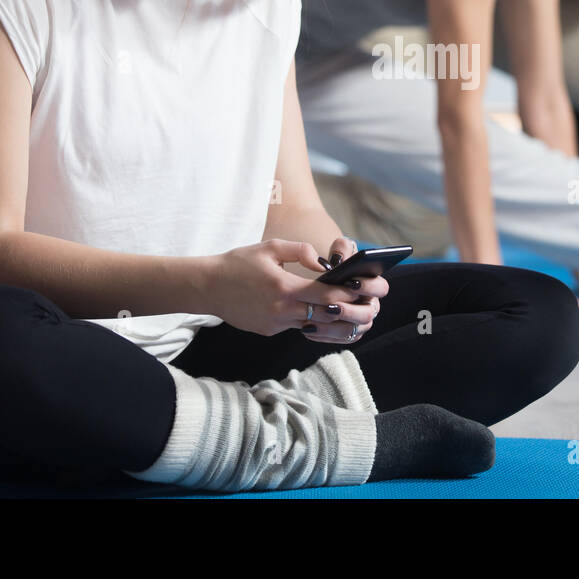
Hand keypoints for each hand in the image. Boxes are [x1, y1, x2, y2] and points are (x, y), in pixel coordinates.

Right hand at [205, 239, 386, 342]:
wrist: (206, 287)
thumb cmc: (238, 263)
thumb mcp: (269, 247)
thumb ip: (300, 251)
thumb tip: (323, 263)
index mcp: (283, 288)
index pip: (326, 296)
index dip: (350, 294)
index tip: (368, 291)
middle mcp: (281, 310)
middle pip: (326, 316)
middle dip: (352, 313)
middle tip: (371, 308)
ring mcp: (275, 324)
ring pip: (315, 327)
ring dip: (338, 325)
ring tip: (358, 319)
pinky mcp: (269, 331)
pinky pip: (297, 328)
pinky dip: (313, 324)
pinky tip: (328, 319)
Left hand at [309, 236, 387, 342]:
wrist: (325, 279)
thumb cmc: (336, 262)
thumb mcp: (340, 250)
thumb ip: (342, 248)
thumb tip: (338, 259)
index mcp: (373, 285)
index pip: (381, 288)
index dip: (368, 287)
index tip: (351, 282)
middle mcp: (370, 305)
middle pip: (368, 314)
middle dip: (350, 311)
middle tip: (331, 307)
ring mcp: (360, 322)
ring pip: (352, 331)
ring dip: (333, 328)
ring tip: (313, 322)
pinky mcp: (347, 333)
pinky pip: (339, 339)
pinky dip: (324, 335)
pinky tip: (307, 328)